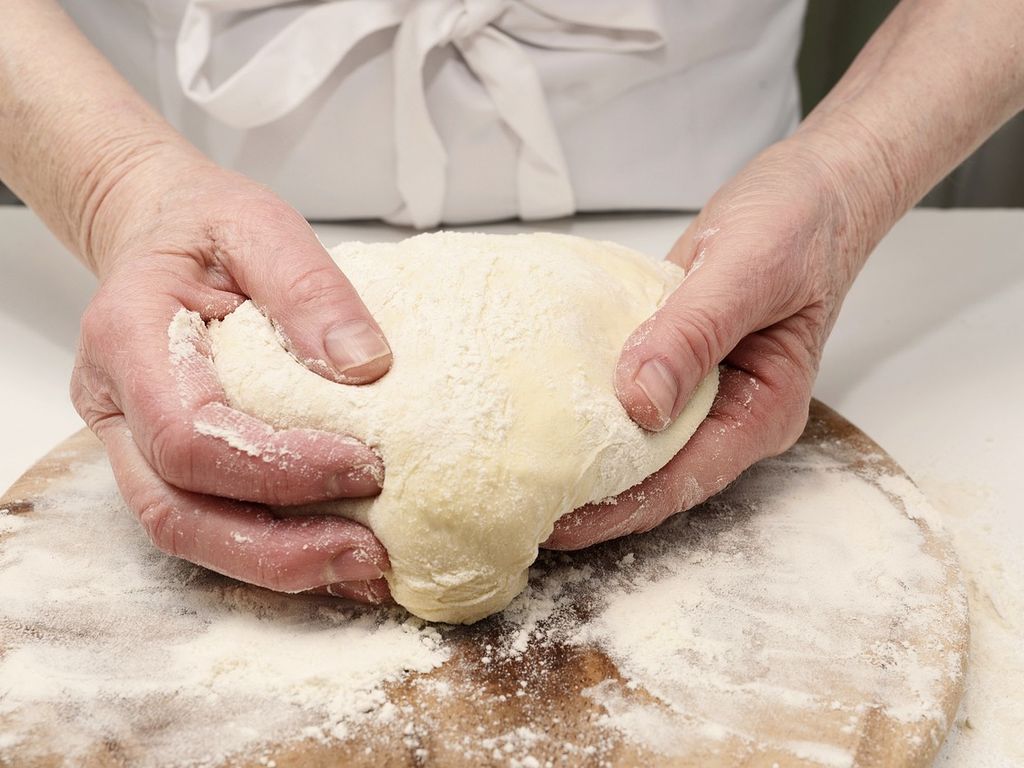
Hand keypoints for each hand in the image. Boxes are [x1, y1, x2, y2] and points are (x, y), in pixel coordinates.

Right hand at [72, 152, 393, 601]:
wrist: (160, 230)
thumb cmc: (203, 226)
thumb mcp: (260, 225)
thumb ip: (308, 287)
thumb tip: (366, 366)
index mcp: (129, 338)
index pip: (189, 435)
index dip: (276, 466)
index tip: (364, 464)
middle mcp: (116, 404)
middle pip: (177, 512)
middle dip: (277, 549)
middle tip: (369, 554)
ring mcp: (132, 441)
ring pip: (188, 533)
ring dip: (279, 564)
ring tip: (366, 566)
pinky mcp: (166, 461)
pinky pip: (209, 522)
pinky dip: (274, 549)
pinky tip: (339, 552)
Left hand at [546, 140, 874, 548]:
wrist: (810, 183)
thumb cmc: (800, 221)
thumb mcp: (746, 272)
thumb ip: (693, 336)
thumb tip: (641, 405)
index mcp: (760, 411)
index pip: (681, 480)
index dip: (617, 508)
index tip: (556, 522)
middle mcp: (727, 411)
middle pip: (652, 473)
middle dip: (590, 495)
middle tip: (517, 503)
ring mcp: (698, 386)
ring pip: (634, 435)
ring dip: (583, 451)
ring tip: (518, 465)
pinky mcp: (672, 357)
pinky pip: (625, 388)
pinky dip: (587, 399)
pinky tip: (541, 404)